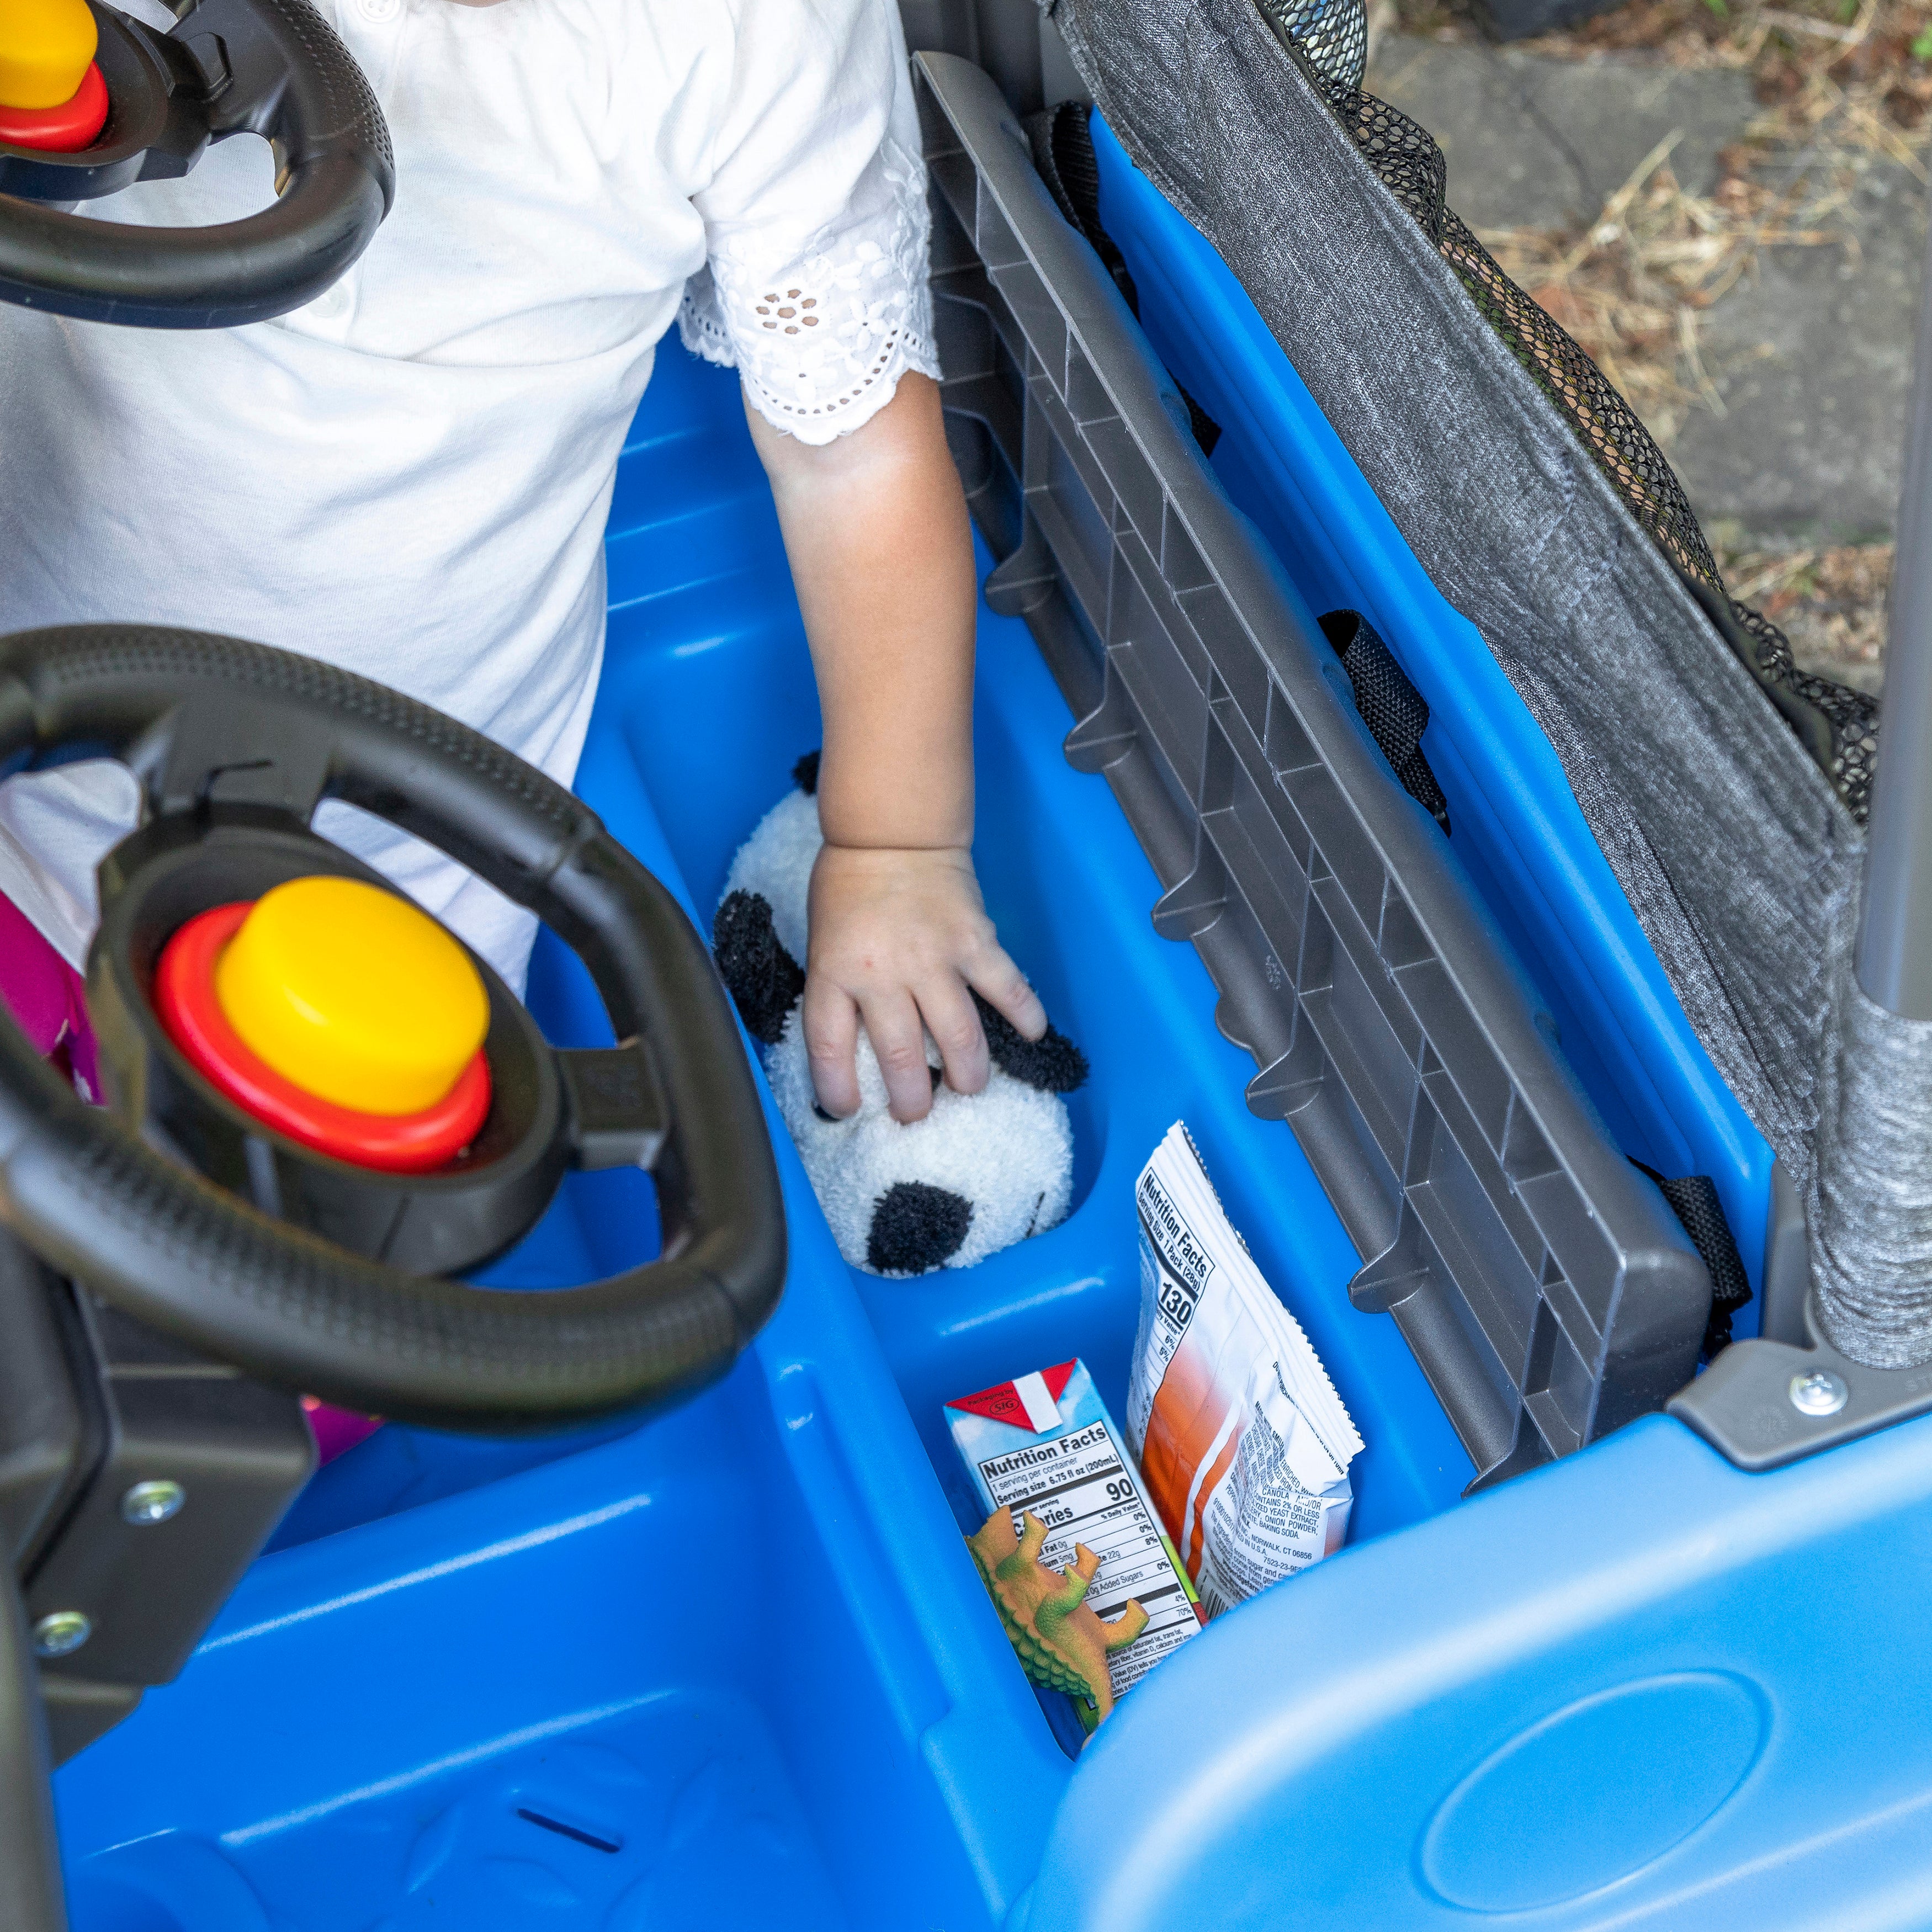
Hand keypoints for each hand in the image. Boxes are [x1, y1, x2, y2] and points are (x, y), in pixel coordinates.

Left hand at [803, 843, 1046, 1122]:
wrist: (891, 832)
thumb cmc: (849, 888)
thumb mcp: (823, 945)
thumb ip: (838, 994)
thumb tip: (858, 1051)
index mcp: (835, 973)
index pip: (829, 1048)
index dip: (837, 1091)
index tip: (847, 1111)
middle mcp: (883, 973)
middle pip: (900, 1057)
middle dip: (913, 1100)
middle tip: (918, 1112)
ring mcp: (933, 958)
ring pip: (958, 1037)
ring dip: (967, 1074)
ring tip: (969, 1087)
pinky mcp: (974, 941)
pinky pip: (1006, 988)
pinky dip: (1024, 1015)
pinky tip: (1032, 1035)